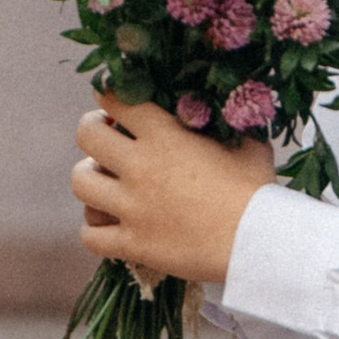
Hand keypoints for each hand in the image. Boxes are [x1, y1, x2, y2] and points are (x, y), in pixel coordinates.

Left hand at [71, 92, 278, 288]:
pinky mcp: (133, 243)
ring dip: (90, 178)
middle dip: (93, 131)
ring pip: (81, 183)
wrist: (257, 243)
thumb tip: (225, 111)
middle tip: (106, 138)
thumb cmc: (257, 192)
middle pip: (86, 135)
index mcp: (165, 137)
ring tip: (105, 181)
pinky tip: (110, 225)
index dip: (110, 95)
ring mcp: (132, 207)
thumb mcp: (248, 145)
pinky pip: (89, 236)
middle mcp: (140, 167)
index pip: (116, 100)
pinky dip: (95, 230)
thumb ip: (227, 126)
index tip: (114, 100)